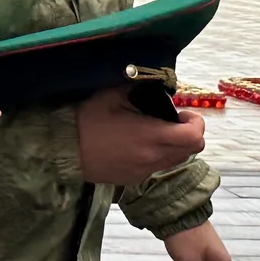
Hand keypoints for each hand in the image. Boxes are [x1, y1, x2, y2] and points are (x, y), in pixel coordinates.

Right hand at [77, 86, 206, 184]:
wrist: (62, 150)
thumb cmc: (86, 120)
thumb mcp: (111, 95)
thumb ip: (138, 86)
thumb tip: (155, 81)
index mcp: (151, 136)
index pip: (195, 137)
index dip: (196, 123)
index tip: (182, 114)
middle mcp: (152, 157)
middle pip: (192, 151)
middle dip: (189, 134)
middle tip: (173, 121)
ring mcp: (143, 171)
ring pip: (176, 160)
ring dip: (175, 146)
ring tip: (155, 132)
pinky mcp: (132, 179)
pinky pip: (157, 167)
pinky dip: (157, 155)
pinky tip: (137, 145)